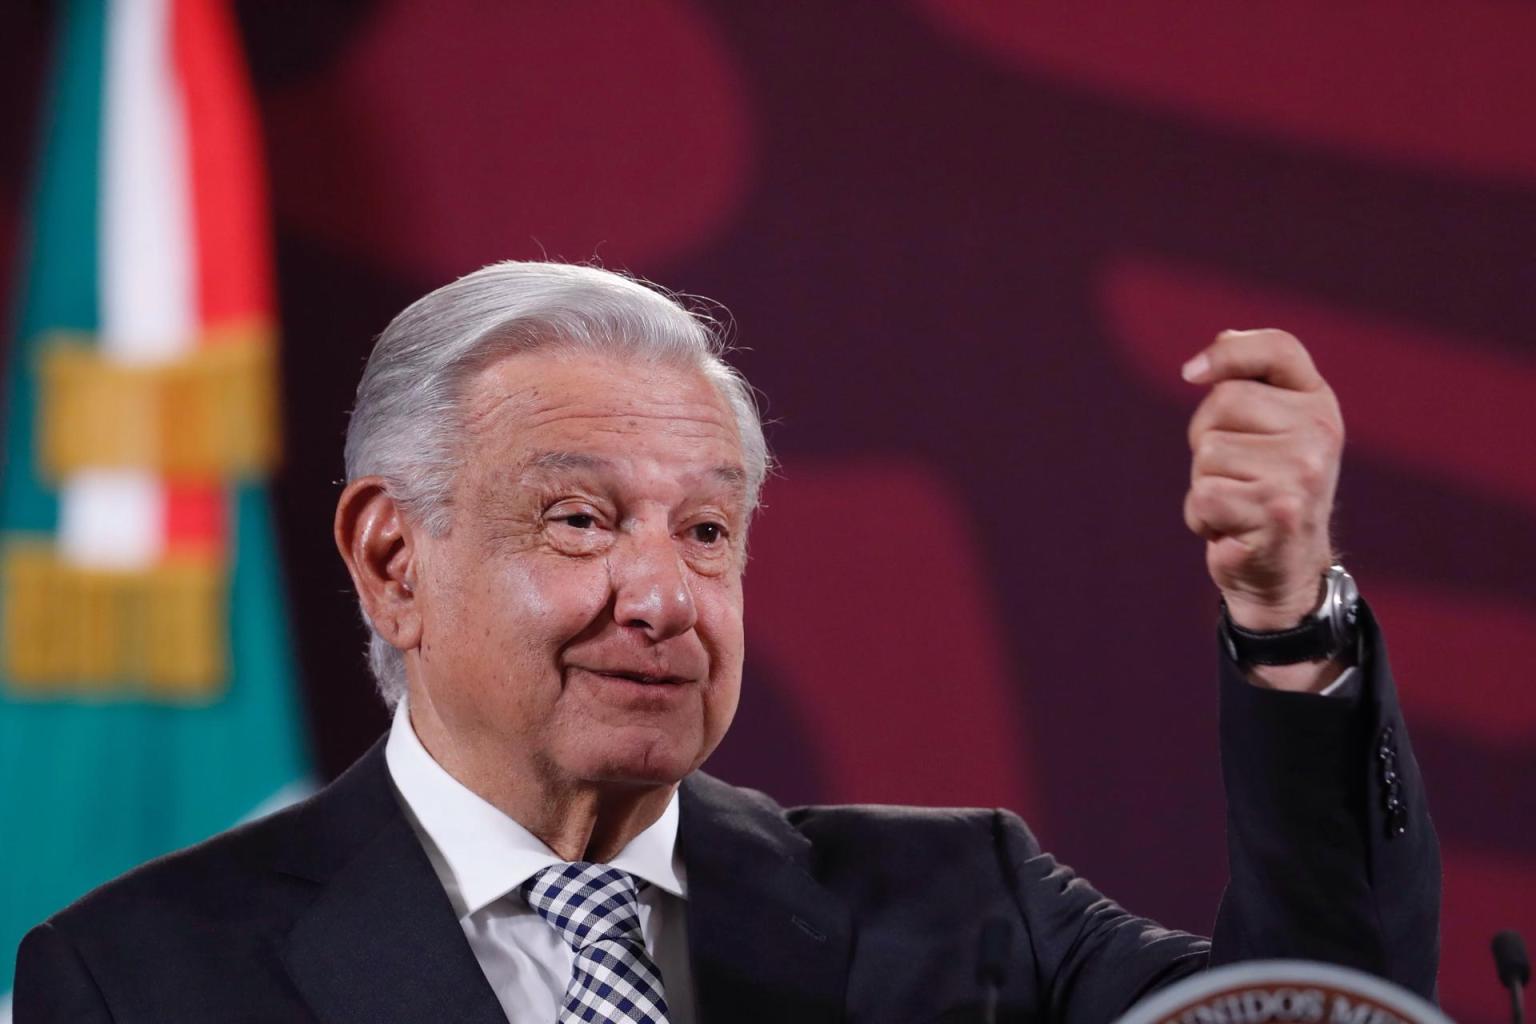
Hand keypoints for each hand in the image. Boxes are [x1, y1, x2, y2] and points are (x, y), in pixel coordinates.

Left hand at [1182, 329, 1343, 632]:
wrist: (1284, 571)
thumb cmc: (1264, 492)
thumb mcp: (1268, 432)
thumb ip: (1251, 384)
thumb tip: (1222, 335)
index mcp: (1318, 404)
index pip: (1278, 349)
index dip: (1229, 352)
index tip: (1189, 374)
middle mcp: (1319, 432)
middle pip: (1222, 403)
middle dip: (1206, 439)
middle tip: (1234, 474)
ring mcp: (1302, 472)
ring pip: (1207, 453)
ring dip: (1204, 484)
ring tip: (1236, 504)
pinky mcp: (1278, 511)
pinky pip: (1203, 495)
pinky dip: (1201, 517)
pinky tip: (1231, 529)